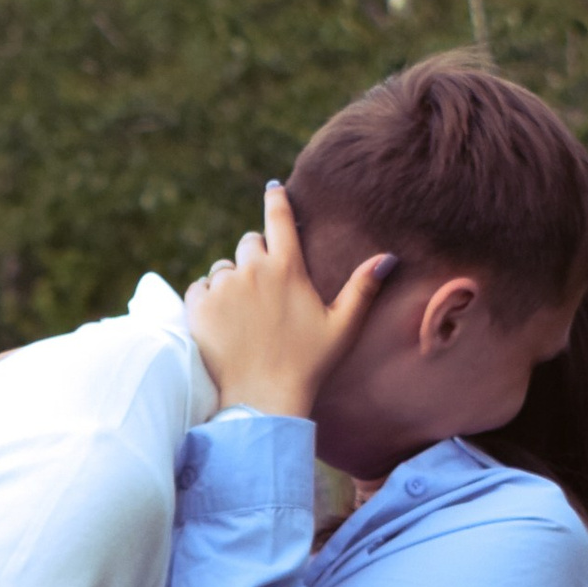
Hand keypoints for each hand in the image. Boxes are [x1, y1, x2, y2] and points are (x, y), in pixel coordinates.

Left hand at [185, 183, 396, 419]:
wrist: (263, 398)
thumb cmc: (308, 364)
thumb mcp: (342, 326)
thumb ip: (363, 288)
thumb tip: (388, 257)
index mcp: (287, 268)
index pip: (279, 218)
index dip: (276, 199)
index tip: (272, 188)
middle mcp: (253, 269)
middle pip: (249, 242)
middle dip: (256, 257)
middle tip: (264, 290)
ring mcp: (223, 286)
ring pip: (223, 268)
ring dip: (231, 282)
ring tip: (244, 315)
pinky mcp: (199, 305)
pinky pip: (199, 288)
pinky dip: (207, 299)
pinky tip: (222, 321)